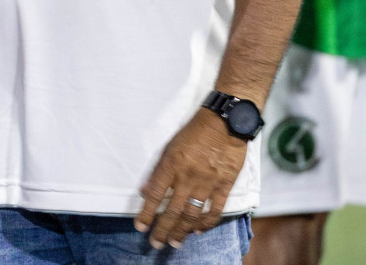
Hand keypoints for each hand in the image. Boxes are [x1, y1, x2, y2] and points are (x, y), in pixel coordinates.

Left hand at [134, 107, 247, 249]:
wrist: (225, 122)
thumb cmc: (194, 132)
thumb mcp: (169, 146)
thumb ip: (158, 170)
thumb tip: (145, 191)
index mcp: (172, 165)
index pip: (155, 195)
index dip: (146, 214)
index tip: (140, 227)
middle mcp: (188, 176)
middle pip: (173, 210)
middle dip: (163, 230)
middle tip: (157, 243)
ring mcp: (208, 182)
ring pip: (193, 214)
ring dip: (182, 231)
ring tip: (175, 242)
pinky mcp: (225, 185)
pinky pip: (215, 209)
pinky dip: (206, 223)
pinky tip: (198, 231)